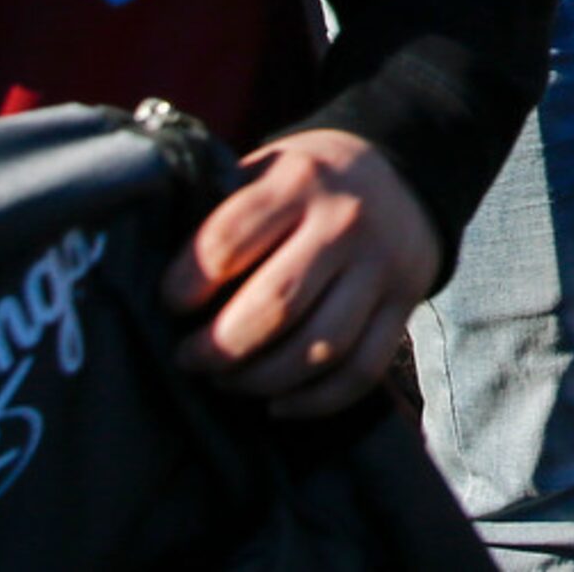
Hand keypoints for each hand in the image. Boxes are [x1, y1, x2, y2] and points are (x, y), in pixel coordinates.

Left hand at [162, 128, 441, 417]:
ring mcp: (381, 265)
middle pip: (276, 305)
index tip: (169, 304)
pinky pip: (361, 371)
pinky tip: (278, 403)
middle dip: (219, 348)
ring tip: (227, 382)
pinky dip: (315, 401)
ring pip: (319, 348)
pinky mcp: (404, 303)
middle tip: (190, 359)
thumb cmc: (307, 182)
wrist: (400, 174)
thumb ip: (224, 215)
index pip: (227, 243)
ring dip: (261, 381)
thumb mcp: (265, 170)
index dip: (184, 286)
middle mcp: (345, 220)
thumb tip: (169, 293)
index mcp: (299, 179)